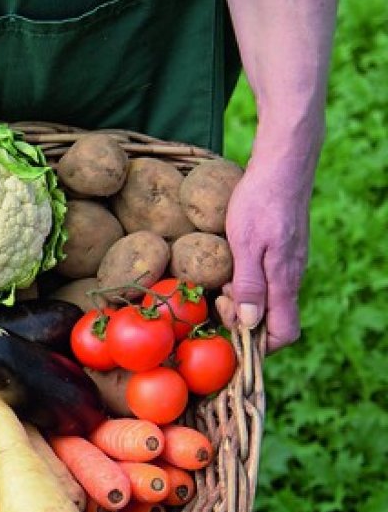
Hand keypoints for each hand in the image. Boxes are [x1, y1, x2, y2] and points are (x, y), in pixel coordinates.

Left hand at [216, 155, 311, 351]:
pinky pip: (266, 281)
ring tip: (223, 278)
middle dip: (242, 319)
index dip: (259, 345)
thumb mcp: (245, 244)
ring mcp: (289, 265)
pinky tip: (229, 265)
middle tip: (220, 295)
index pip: (284, 334)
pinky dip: (245, 282)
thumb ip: (249, 285)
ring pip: (267, 300)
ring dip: (241, 299)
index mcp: (284, 281)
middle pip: (272, 321)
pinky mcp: (283, 253)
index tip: (231, 329)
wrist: (282, 166)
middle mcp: (291, 277)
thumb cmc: (260, 201)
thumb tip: (249, 323)